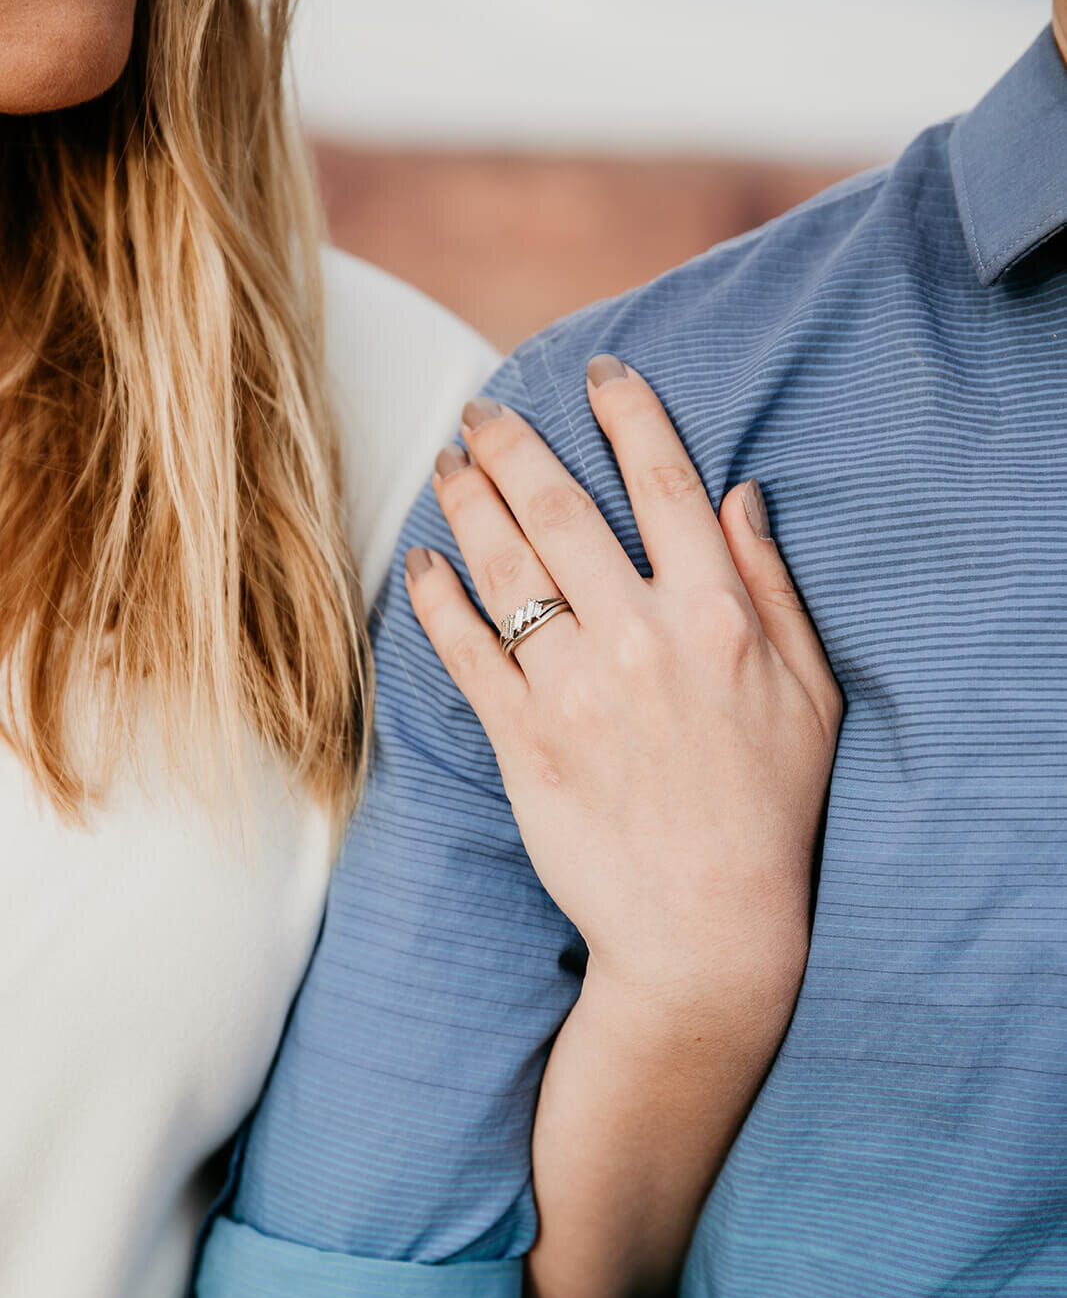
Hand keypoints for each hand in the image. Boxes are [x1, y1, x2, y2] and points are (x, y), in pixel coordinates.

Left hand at [405, 357, 840, 1021]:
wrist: (706, 925)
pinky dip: (436, 598)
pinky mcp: (521, 740)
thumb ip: (774, 588)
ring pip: (503, 567)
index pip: (665, 483)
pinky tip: (422, 562)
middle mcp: (639, 639)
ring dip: (467, 501)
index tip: (600, 372)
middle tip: (485, 409)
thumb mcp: (811, 696)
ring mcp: (573, 690)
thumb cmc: (769, 811)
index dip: (628, 413)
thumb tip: (740, 497)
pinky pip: (464, 651)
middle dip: (514, 444)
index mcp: (717, 618)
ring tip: (448, 462)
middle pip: (561, 509)